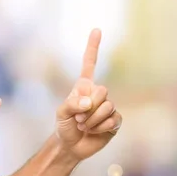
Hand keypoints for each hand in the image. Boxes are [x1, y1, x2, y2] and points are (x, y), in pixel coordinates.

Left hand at [55, 29, 122, 160]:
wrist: (71, 146)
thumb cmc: (64, 126)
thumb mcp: (61, 113)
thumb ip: (73, 104)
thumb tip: (89, 102)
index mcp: (83, 86)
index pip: (90, 63)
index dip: (93, 47)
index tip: (97, 29)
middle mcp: (97, 94)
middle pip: (103, 90)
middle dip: (89, 107)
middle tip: (79, 118)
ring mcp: (108, 107)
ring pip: (108, 106)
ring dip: (93, 120)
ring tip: (84, 126)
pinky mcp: (115, 121)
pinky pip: (113, 119)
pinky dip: (101, 127)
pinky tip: (95, 131)